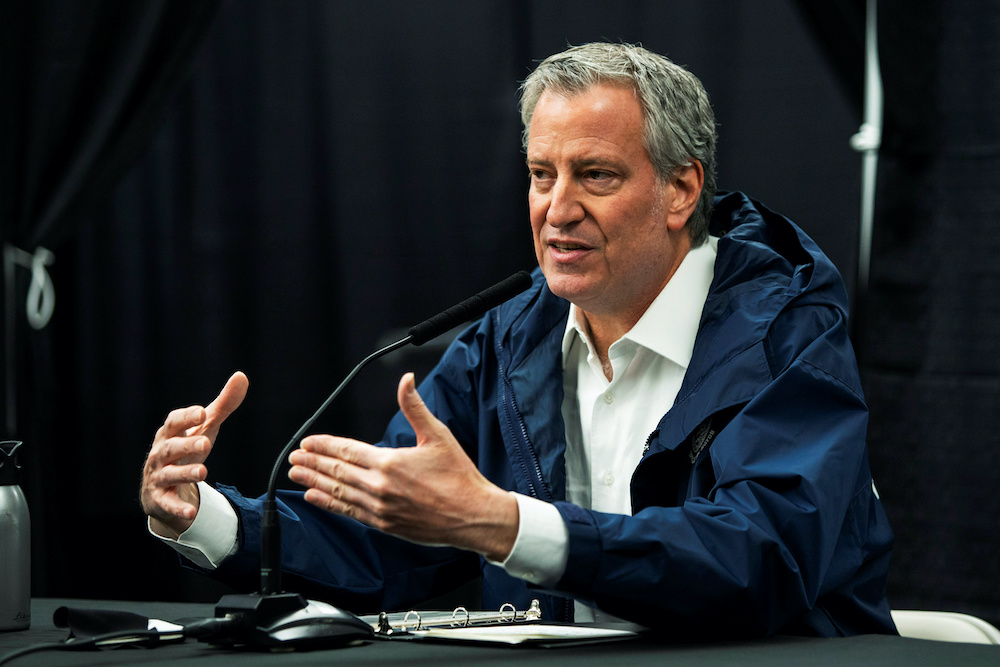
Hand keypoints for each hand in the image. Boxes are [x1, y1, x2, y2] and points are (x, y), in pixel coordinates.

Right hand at [141, 371, 248, 537]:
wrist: (163, 485)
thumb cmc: (186, 448)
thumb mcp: (205, 427)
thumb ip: (223, 404)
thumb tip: (241, 376)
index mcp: (170, 433)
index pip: (174, 421)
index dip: (186, 417)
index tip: (202, 412)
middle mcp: (161, 453)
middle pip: (171, 447)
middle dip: (187, 445)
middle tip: (205, 443)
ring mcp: (159, 476)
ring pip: (169, 474)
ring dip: (185, 473)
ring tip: (203, 472)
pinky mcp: (161, 498)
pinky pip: (168, 503)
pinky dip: (178, 507)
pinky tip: (191, 512)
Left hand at [287, 372, 517, 559]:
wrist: (472, 516)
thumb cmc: (459, 476)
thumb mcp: (438, 435)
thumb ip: (415, 407)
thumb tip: (406, 380)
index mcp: (390, 462)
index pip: (347, 450)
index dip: (324, 445)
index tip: (307, 442)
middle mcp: (379, 486)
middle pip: (336, 471)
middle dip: (312, 463)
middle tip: (293, 457)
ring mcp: (379, 508)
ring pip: (338, 492)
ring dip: (314, 482)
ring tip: (296, 475)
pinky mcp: (384, 524)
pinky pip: (349, 512)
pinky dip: (329, 504)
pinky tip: (316, 498)